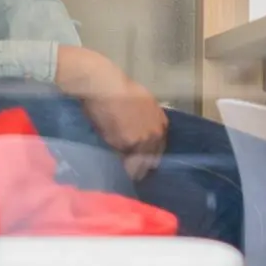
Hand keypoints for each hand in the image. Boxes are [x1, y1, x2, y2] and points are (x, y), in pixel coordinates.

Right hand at [55, 44, 169, 179]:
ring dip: (133, 171)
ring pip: (140, 163)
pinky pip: (126, 161)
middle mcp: (156, 132)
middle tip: (135, 176)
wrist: (105, 86)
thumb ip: (144, 121)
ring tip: (126, 179)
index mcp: (161, 121)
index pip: (159, 148)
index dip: (151, 157)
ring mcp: (144, 139)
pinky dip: (121, 167)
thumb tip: (138, 133)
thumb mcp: (141, 105)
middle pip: (152, 159)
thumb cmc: (118, 91)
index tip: (143, 165)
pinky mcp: (129, 144)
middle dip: (144, 168)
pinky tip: (116, 172)